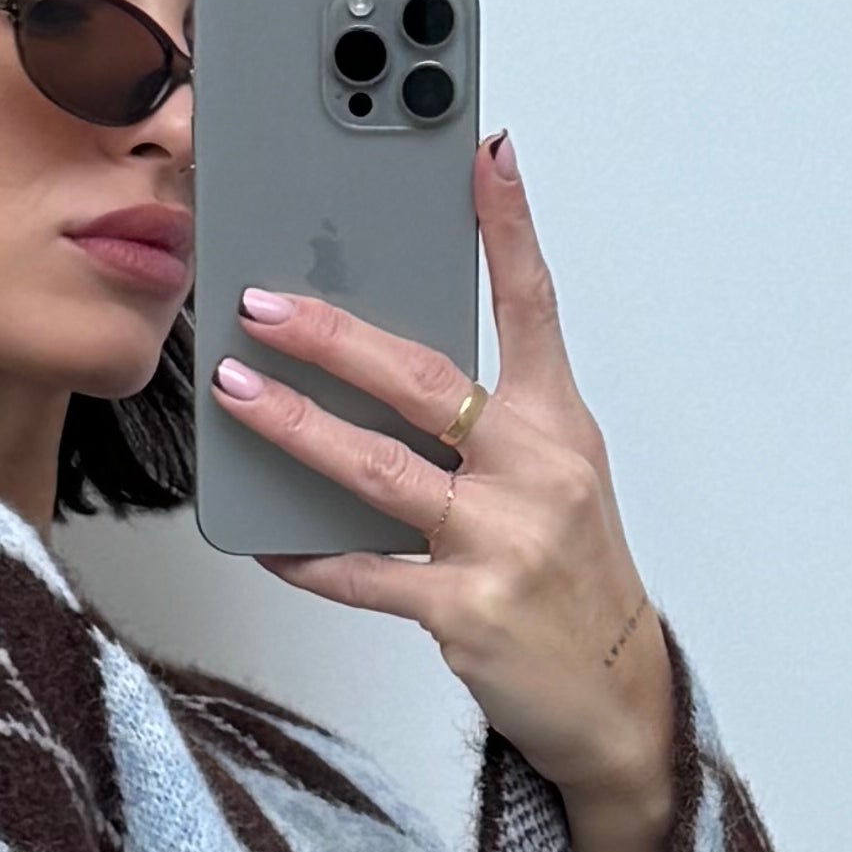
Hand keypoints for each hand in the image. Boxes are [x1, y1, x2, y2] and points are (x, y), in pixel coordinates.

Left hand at [209, 131, 679, 837]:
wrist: (616, 698)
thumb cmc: (570, 577)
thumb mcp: (554, 481)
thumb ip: (486, 421)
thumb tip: (382, 363)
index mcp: (560, 427)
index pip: (532, 306)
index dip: (509, 227)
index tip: (485, 154)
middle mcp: (536, 474)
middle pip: (425, 380)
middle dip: (335, 335)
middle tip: (264, 301)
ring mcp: (501, 543)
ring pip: (379, 470)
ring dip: (297, 426)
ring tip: (236, 392)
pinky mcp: (467, 611)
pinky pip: (366, 574)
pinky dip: (310, 557)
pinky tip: (266, 537)